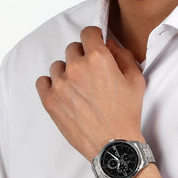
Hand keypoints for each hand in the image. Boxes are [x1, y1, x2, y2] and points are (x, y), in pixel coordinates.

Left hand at [35, 26, 145, 160]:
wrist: (113, 144)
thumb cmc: (126, 112)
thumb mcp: (135, 79)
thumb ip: (123, 55)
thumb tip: (109, 43)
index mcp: (98, 58)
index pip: (88, 32)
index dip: (93, 37)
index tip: (95, 44)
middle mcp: (76, 67)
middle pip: (73, 48)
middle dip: (82, 56)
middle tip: (91, 72)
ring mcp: (60, 83)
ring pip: (58, 65)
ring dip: (67, 71)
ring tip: (79, 87)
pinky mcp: (50, 100)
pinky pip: (43, 81)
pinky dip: (51, 84)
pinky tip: (64, 92)